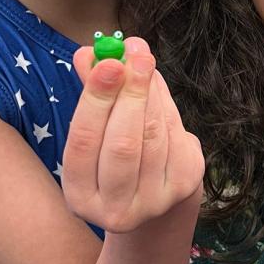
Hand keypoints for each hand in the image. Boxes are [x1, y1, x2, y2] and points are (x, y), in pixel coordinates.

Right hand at [61, 36, 203, 233]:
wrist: (151, 194)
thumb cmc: (112, 156)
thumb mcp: (95, 132)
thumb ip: (91, 94)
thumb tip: (89, 53)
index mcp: (80, 197)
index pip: (83, 144)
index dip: (96, 101)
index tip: (108, 62)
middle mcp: (115, 210)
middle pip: (123, 144)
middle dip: (131, 93)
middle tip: (136, 54)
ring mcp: (154, 202)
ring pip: (154, 136)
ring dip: (151, 92)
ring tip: (143, 61)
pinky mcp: (183, 186)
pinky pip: (176, 135)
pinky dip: (166, 105)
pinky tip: (156, 87)